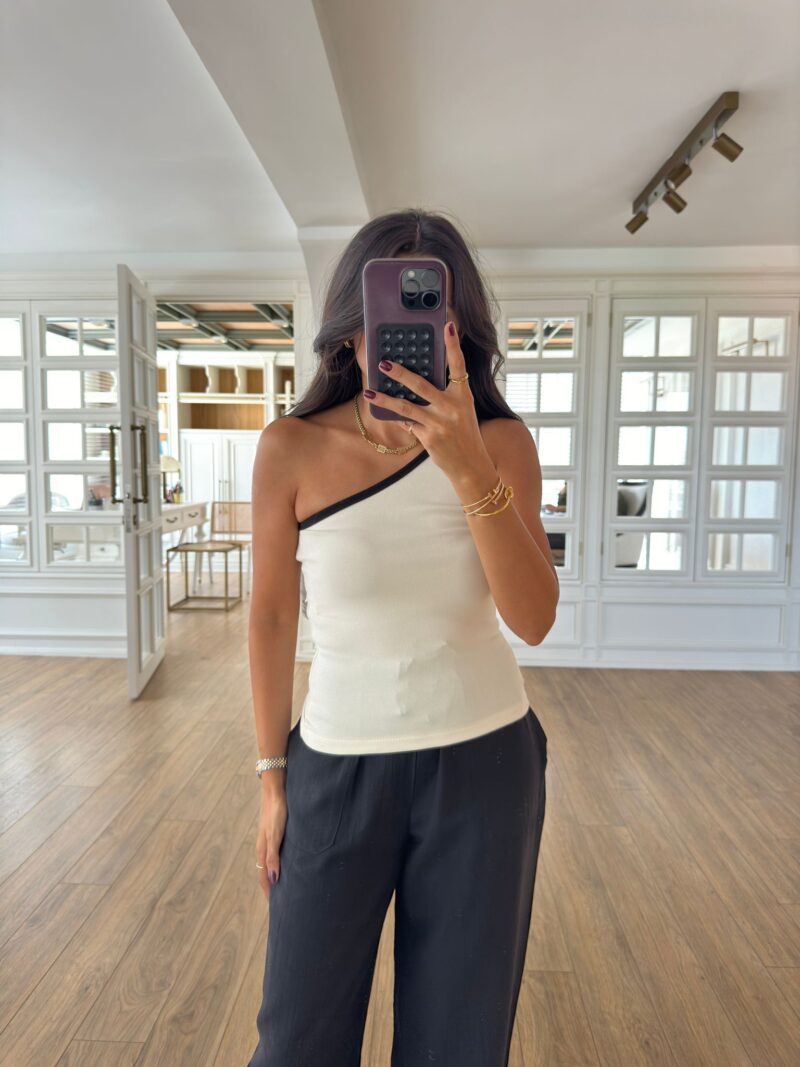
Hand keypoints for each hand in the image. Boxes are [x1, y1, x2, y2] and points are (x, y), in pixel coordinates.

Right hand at [256, 785, 286, 898]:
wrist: (275, 790)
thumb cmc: (276, 812)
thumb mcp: (275, 836)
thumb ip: (273, 856)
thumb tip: (272, 879)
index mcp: (263, 850)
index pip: (264, 877)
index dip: (269, 891)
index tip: (274, 906)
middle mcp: (264, 846)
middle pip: (266, 871)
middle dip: (271, 885)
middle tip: (280, 900)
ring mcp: (269, 839)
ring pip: (271, 862)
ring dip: (276, 874)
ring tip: (285, 885)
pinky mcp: (276, 832)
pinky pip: (276, 853)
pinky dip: (280, 862)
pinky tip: (288, 862)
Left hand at [364, 321, 488, 481]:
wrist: (471, 465)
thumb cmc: (464, 435)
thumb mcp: (461, 411)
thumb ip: (444, 397)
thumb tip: (415, 384)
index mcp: (463, 396)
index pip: (458, 365)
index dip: (453, 345)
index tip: (448, 326)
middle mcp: (452, 407)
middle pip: (421, 385)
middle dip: (400, 373)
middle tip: (383, 363)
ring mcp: (440, 423)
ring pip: (406, 407)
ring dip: (385, 399)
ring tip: (369, 393)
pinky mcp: (429, 438)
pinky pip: (407, 424)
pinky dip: (398, 418)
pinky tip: (387, 412)